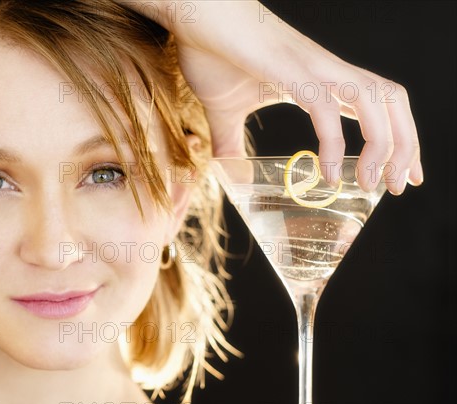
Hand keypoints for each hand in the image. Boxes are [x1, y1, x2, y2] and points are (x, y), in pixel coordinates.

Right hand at [117, 0, 422, 194]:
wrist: (197, 15)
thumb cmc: (212, 53)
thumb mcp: (225, 112)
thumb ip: (232, 144)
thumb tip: (232, 176)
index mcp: (320, 80)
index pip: (378, 107)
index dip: (398, 140)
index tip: (399, 174)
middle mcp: (328, 72)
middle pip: (392, 103)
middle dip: (406, 148)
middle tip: (398, 187)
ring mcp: (313, 69)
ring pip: (375, 102)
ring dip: (385, 147)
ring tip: (374, 185)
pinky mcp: (291, 71)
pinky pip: (324, 109)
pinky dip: (334, 145)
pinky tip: (330, 175)